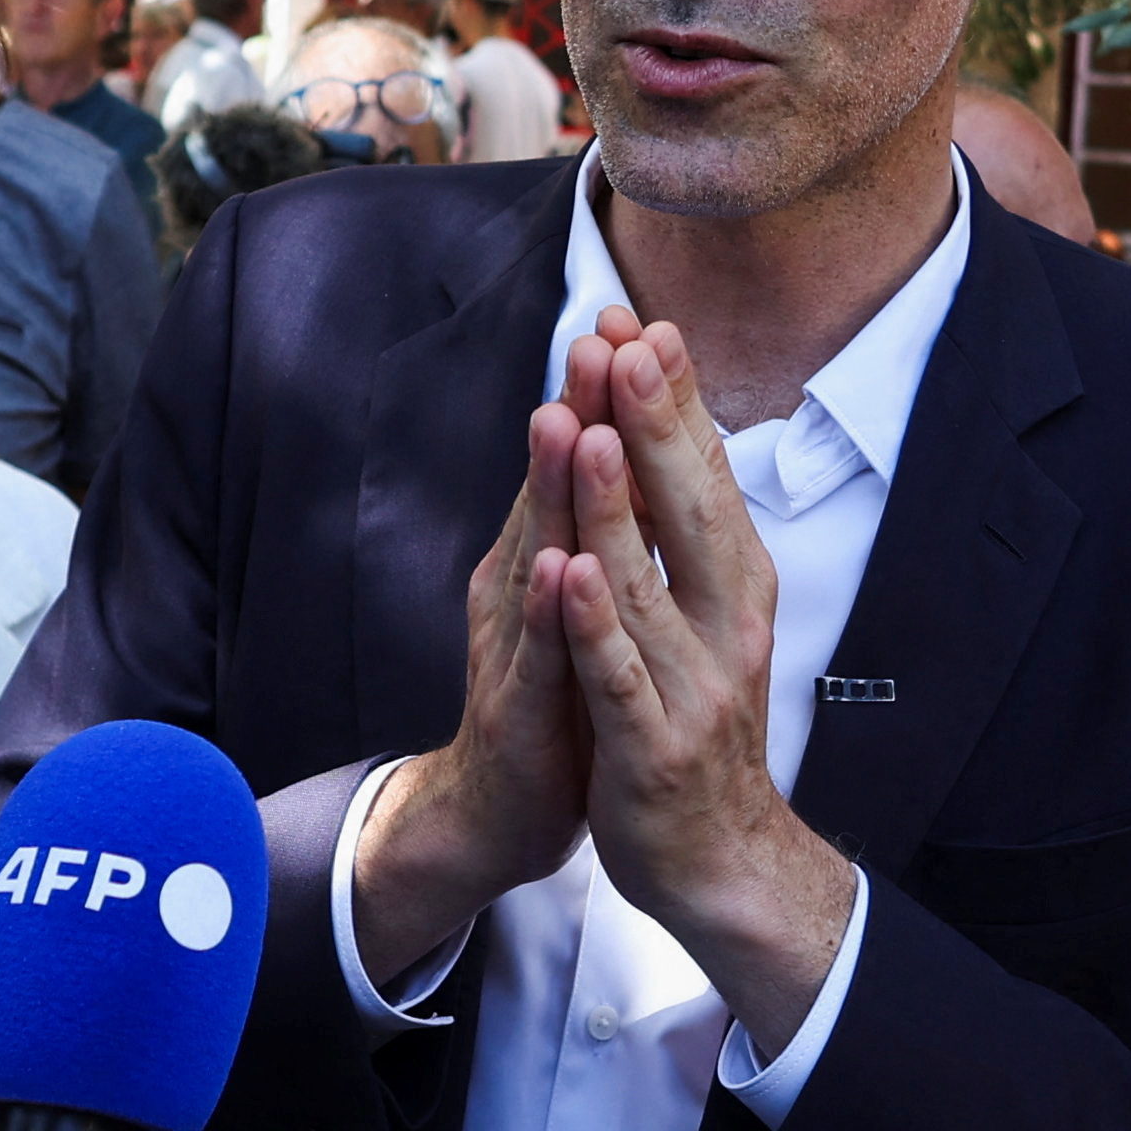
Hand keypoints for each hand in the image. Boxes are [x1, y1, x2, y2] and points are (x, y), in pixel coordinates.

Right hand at [347, 361, 610, 984]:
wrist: (499, 813)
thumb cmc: (552, 699)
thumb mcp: (575, 601)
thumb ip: (587, 526)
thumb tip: (618, 442)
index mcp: (544, 557)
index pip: (577, 465)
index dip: (602, 394)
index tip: (631, 317)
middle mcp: (522, 585)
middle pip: (551, 488)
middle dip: (575, 410)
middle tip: (595, 332)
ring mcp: (515, 645)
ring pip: (537, 557)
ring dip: (549, 490)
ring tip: (565, 421)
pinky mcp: (520, 710)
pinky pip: (540, 657)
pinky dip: (549, 613)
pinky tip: (559, 571)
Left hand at [557, 312, 853, 1047]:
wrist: (719, 863)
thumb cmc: (696, 725)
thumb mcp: (704, 619)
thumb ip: (688, 537)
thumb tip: (674, 436)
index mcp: (735, 588)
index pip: (706, 476)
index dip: (675, 401)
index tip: (644, 320)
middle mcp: (725, 625)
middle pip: (690, 509)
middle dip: (656, 423)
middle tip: (628, 339)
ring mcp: (693, 687)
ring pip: (650, 583)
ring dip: (622, 506)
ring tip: (596, 429)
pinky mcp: (652, 746)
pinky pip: (619, 676)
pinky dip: (595, 624)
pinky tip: (569, 573)